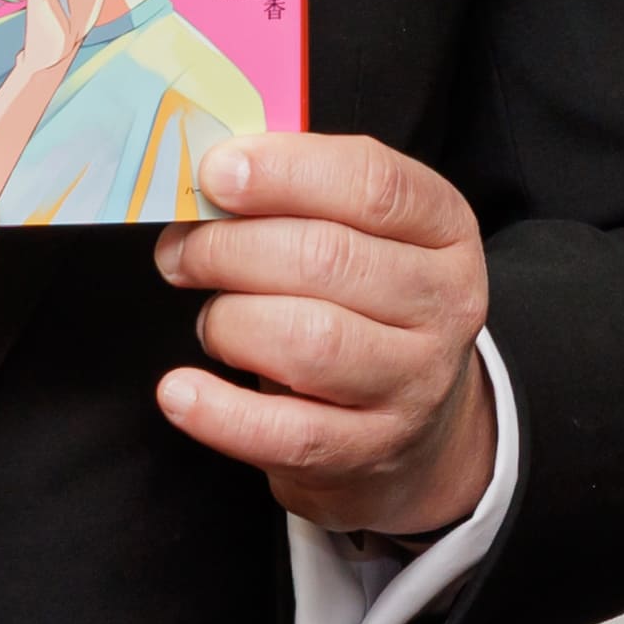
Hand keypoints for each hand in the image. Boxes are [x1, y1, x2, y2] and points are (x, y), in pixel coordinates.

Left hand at [155, 136, 495, 537]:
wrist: (416, 423)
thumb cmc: (367, 306)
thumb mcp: (363, 235)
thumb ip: (299, 196)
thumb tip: (207, 175)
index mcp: (444, 227)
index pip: (372, 183)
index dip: (284, 172)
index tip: (215, 173)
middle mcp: (443, 303)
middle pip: (328, 258)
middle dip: (229, 248)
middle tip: (181, 254)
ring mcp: (413, 382)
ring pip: (308, 341)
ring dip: (229, 322)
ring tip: (211, 321)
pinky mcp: (369, 451)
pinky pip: (286, 433)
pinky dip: (218, 412)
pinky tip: (180, 392)